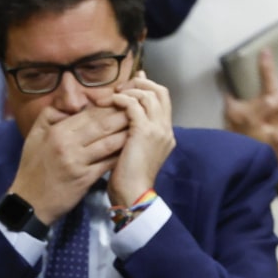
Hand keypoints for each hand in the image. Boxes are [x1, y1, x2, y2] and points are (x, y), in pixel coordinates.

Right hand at [9, 104, 127, 221]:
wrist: (29, 202)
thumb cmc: (32, 169)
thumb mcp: (34, 136)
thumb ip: (50, 115)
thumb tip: (71, 103)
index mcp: (57, 132)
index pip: (88, 113)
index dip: (108, 106)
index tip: (122, 102)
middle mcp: (68, 144)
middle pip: (102, 125)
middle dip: (123, 116)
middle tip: (138, 110)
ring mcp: (77, 162)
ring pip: (109, 143)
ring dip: (127, 134)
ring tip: (141, 128)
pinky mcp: (84, 178)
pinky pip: (108, 163)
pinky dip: (120, 155)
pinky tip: (131, 150)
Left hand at [101, 70, 174, 205]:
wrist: (133, 194)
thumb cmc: (128, 178)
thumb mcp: (134, 151)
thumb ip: (133, 135)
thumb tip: (121, 120)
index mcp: (165, 133)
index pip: (163, 100)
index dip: (148, 87)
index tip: (132, 83)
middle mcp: (166, 129)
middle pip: (160, 92)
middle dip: (141, 84)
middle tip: (122, 87)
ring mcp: (158, 129)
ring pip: (149, 95)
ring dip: (129, 91)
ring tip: (114, 95)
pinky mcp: (144, 132)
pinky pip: (135, 105)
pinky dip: (123, 100)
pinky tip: (111, 102)